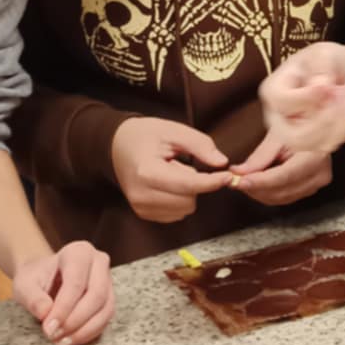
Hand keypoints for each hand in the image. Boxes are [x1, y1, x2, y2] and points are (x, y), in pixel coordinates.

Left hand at [10, 242, 113, 344]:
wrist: (44, 277)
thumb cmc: (35, 278)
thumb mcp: (24, 284)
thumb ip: (33, 298)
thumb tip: (46, 314)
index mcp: (79, 252)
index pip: (76, 282)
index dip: (64, 308)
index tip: (49, 328)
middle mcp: (99, 263)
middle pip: (96, 295)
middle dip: (75, 321)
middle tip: (54, 336)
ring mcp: (108, 281)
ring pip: (105, 309)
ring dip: (84, 330)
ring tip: (61, 342)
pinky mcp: (109, 298)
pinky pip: (105, 319)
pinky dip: (89, 333)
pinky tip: (71, 340)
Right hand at [110, 118, 233, 223]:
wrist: (116, 146)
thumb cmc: (145, 135)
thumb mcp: (174, 130)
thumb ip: (200, 144)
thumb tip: (222, 163)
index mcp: (147, 172)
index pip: (188, 185)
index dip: (212, 182)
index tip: (228, 176)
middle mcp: (141, 195)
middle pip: (189, 200)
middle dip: (195, 183)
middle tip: (181, 164)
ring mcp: (141, 207)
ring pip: (185, 209)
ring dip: (188, 192)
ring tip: (172, 172)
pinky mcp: (143, 213)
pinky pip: (176, 214)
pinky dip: (180, 200)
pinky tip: (168, 184)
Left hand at [228, 128, 333, 206]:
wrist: (314, 123)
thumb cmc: (297, 123)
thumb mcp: (277, 135)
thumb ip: (260, 156)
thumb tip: (240, 172)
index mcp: (315, 157)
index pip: (283, 177)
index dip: (260, 182)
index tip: (240, 181)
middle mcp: (319, 174)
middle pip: (282, 191)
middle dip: (256, 188)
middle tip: (235, 179)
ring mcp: (316, 183)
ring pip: (281, 198)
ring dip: (259, 192)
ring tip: (244, 179)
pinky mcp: (310, 188)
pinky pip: (285, 197)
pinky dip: (268, 192)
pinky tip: (257, 182)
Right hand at [260, 43, 344, 155]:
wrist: (342, 75)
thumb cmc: (326, 62)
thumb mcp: (324, 53)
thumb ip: (321, 65)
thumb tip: (321, 85)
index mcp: (273, 90)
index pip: (282, 102)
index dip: (307, 98)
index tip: (329, 86)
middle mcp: (278, 118)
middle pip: (293, 137)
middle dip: (324, 123)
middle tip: (343, 99)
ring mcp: (295, 135)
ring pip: (316, 145)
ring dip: (341, 124)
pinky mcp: (313, 144)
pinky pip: (332, 144)